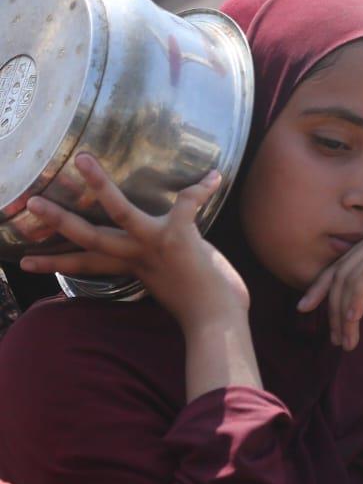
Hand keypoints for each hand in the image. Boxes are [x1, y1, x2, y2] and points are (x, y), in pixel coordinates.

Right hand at [19, 153, 247, 330]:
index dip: (54, 262)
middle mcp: (137, 255)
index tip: (24, 262)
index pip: (86, 263)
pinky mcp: (179, 238)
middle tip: (30, 201)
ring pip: (120, 211)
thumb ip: (162, 268)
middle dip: (58, 219)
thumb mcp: (171, 285)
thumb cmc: (201, 308)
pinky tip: (215, 177)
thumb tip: (166, 257)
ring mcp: (155, 245)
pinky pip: (186, 204)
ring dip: (100, 185)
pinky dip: (201, 189)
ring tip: (82, 160)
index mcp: (133, 266)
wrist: (217, 323)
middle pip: (88, 235)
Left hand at [297, 225, 362, 348]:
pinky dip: (356, 302)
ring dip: (343, 313)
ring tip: (347, 340)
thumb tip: (322, 285)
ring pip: (352, 277)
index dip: (318, 287)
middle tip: (336, 338)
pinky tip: (354, 322)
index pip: (338, 262)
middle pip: (342, 270)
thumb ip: (359, 280)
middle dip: (332, 308)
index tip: (303, 309)